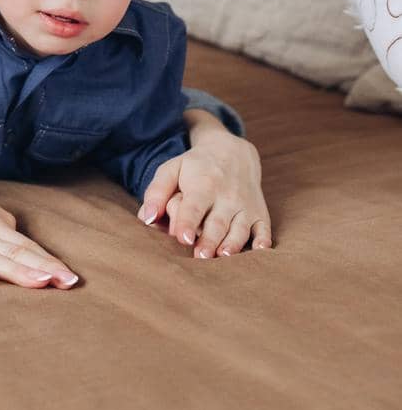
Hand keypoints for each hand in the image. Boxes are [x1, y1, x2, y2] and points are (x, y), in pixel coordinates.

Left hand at [137, 133, 271, 257]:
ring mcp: (245, 206)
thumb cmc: (195, 166)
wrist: (233, 152)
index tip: (183, 238)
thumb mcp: (172, 169)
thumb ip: (156, 192)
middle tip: (201, 257)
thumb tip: (146, 218)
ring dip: (233, 243)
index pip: (194, 206)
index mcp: (203, 185)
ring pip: (240, 228)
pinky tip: (261, 250)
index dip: (188, 221)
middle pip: (217, 222)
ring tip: (224, 257)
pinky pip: (264, 228)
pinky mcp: (259, 213)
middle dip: (210, 240)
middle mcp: (226, 196)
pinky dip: (264, 239)